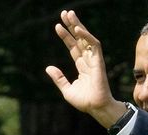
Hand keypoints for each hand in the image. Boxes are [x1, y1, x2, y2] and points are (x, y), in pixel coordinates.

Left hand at [46, 10, 124, 126]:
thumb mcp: (67, 90)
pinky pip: (94, 46)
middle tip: (65, 13)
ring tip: (69, 15)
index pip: (73, 47)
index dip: (66, 37)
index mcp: (82, 67)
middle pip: (80, 39)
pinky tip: (77, 29)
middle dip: (72, 26)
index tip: (57, 26)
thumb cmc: (84, 101)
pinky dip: (86, 36)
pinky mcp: (98, 62)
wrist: (95, 107)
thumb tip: (48, 68)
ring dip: (78, 26)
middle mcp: (88, 61)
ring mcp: (94, 60)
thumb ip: (59, 78)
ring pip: (86, 39)